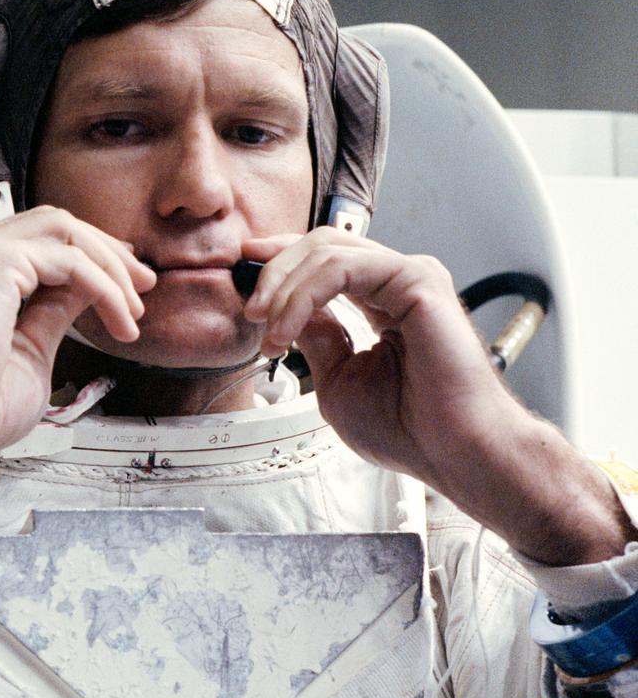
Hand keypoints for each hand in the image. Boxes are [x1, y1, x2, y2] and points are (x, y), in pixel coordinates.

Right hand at [0, 208, 155, 516]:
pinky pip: (68, 260)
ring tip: (135, 308)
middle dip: (105, 251)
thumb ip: (54, 311)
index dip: (88, 253)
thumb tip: (86, 289)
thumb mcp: (31, 348)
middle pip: (53, 224)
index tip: (126, 281)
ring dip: (109, 267)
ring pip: (64, 232)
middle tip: (144, 283)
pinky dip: (103, 286)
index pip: (37, 240)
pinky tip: (119, 317)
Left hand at [242, 229, 632, 564]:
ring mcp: (409, 275)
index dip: (280, 263)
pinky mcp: (416, 279)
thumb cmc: (409, 429)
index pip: (325, 261)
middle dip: (274, 271)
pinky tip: (286, 327)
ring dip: (283, 286)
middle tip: (248, 309)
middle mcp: (398, 281)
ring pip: (327, 250)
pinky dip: (303, 294)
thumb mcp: (337, 380)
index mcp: (383, 301)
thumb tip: (283, 311)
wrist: (453, 452)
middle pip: (322, 245)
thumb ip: (314, 338)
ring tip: (265, 327)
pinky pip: (342, 267)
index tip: (243, 277)